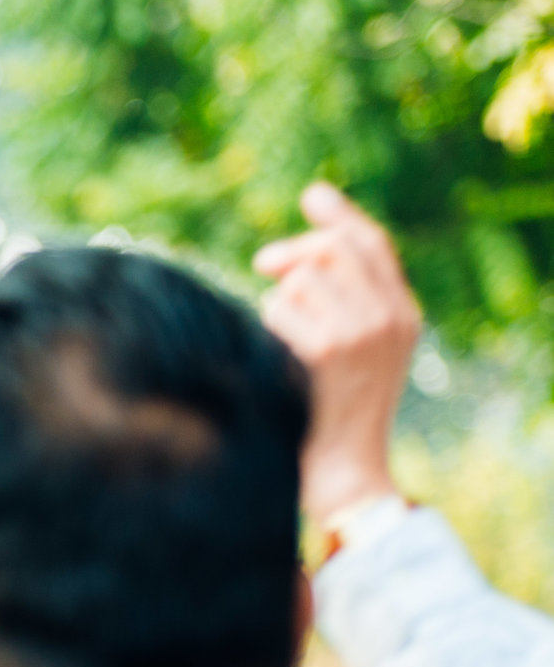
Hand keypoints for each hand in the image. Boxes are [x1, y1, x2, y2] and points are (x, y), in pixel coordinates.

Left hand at [254, 182, 419, 522]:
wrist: (343, 472)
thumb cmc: (331, 418)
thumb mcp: (356, 358)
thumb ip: (344, 308)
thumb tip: (287, 264)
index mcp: (403, 315)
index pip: (372, 245)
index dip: (339, 217)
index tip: (312, 195)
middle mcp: (389, 316)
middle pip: (333, 250)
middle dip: (292, 252)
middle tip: (262, 265)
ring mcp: (362, 331)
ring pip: (302, 280)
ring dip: (276, 305)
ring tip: (280, 346)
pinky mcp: (328, 349)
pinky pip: (279, 310)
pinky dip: (264, 330)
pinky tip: (272, 362)